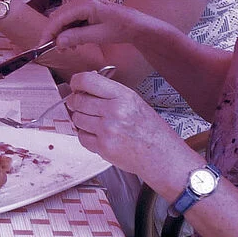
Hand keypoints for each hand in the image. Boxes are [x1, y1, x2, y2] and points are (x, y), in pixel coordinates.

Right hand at [39, 0, 157, 50]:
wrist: (135, 25)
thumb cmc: (121, 28)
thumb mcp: (99, 35)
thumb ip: (77, 37)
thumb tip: (58, 41)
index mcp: (85, 4)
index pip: (59, 18)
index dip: (48, 32)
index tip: (42, 45)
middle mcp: (81, 1)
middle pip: (58, 17)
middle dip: (54, 34)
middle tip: (55, 49)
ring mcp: (82, 4)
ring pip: (63, 19)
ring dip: (62, 34)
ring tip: (68, 48)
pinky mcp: (84, 9)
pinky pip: (70, 20)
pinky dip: (69, 31)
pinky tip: (74, 42)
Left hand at [64, 69, 192, 175]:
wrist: (161, 156)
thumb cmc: (150, 129)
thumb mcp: (134, 101)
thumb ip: (109, 92)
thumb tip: (83, 85)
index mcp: (123, 96)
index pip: (87, 80)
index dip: (76, 82)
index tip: (76, 85)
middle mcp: (114, 111)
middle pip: (78, 100)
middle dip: (76, 102)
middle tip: (82, 104)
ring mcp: (107, 130)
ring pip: (77, 118)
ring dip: (81, 119)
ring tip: (94, 121)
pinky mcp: (103, 147)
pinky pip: (81, 137)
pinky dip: (85, 135)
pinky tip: (97, 134)